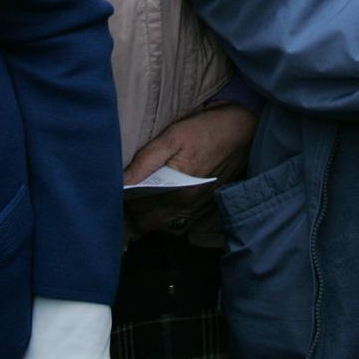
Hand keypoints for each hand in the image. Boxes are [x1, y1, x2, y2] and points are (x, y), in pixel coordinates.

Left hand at [123, 104, 256, 237]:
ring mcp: (197, 212)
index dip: (122, 200)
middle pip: (146, 224)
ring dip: (148, 217)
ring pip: (161, 227)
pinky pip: (177, 225)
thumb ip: (145, 161)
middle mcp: (187, 208)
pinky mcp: (205, 210)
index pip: (136, 210)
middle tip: (126, 193)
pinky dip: (165, 218)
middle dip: (133, 212)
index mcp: (177, 193)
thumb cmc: (204, 131)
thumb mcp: (172, 137)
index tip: (117, 189)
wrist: (241, 131)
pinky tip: (161, 203)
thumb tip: (120, 181)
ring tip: (141, 199)